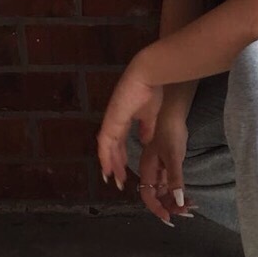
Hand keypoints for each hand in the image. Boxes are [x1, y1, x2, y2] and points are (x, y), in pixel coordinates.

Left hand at [96, 55, 162, 193]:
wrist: (149, 76)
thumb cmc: (152, 91)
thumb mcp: (150, 116)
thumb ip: (146, 129)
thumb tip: (146, 141)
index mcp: (124, 119)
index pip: (120, 141)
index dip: (121, 155)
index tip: (123, 169)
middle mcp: (115, 121)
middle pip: (112, 146)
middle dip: (115, 163)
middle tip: (118, 180)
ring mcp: (111, 121)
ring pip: (107, 147)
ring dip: (110, 163)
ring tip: (113, 178)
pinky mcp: (111, 120)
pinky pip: (105, 142)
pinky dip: (105, 156)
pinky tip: (108, 168)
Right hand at [134, 115, 192, 226]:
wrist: (173, 114)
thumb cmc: (170, 133)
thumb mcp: (173, 157)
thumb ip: (175, 179)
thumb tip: (179, 201)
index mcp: (146, 169)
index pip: (148, 195)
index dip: (157, 208)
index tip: (169, 218)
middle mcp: (150, 171)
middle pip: (156, 195)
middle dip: (169, 206)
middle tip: (185, 213)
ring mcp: (159, 168)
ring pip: (164, 190)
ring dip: (174, 200)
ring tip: (189, 207)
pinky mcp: (167, 165)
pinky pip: (170, 183)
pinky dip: (178, 191)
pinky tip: (188, 197)